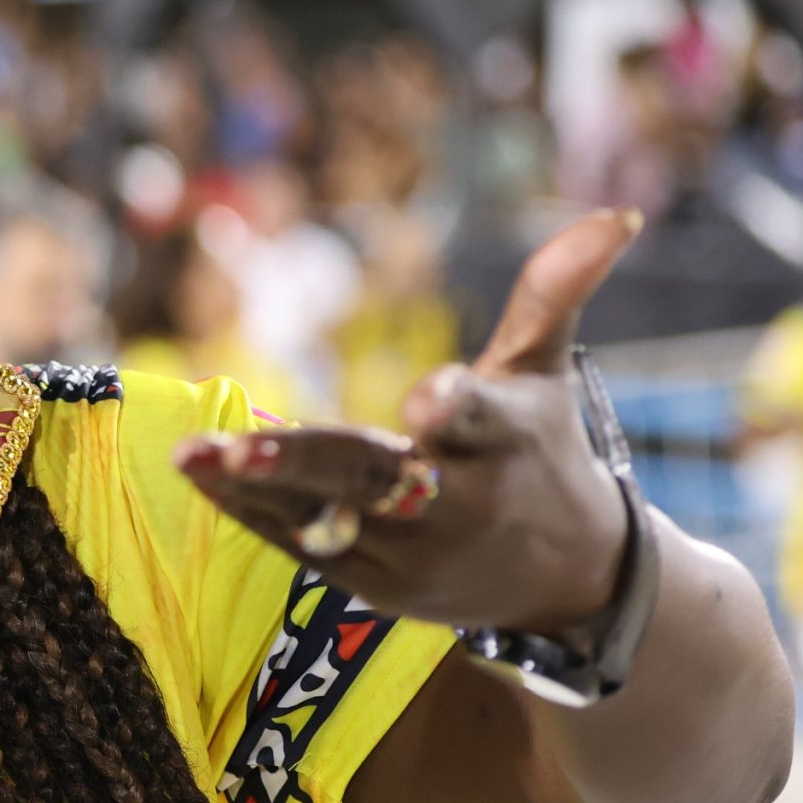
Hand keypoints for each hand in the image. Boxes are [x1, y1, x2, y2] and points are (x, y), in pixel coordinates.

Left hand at [176, 209, 641, 632]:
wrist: (564, 579)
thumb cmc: (541, 453)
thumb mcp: (544, 373)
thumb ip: (552, 294)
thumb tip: (612, 216)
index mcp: (507, 443)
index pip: (480, 420)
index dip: (454, 407)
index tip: (425, 402)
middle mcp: (461, 506)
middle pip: (376, 481)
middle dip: (303, 464)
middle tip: (235, 443)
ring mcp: (414, 555)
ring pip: (325, 518)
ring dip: (252, 488)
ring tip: (189, 455)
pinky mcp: (374, 586)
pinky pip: (304, 546)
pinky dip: (251, 511)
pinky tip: (200, 474)